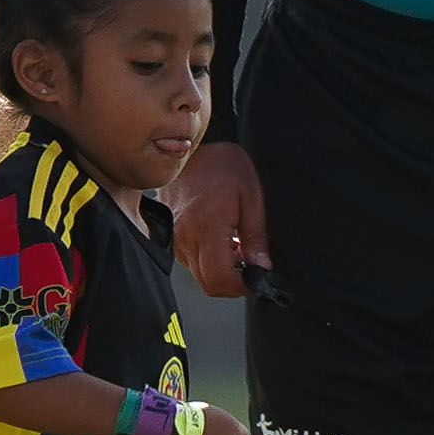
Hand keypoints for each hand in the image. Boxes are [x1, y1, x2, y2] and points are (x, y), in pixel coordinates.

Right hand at [166, 140, 270, 297]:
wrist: (191, 148)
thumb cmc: (220, 164)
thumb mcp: (251, 196)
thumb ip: (256, 237)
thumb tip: (261, 267)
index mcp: (207, 228)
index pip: (219, 279)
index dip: (241, 287)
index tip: (255, 279)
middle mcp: (186, 237)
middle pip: (208, 284)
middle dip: (232, 282)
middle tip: (250, 264)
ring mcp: (176, 238)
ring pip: (199, 274)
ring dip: (220, 270)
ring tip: (235, 244)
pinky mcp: (172, 235)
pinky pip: (191, 260)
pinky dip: (209, 258)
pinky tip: (221, 238)